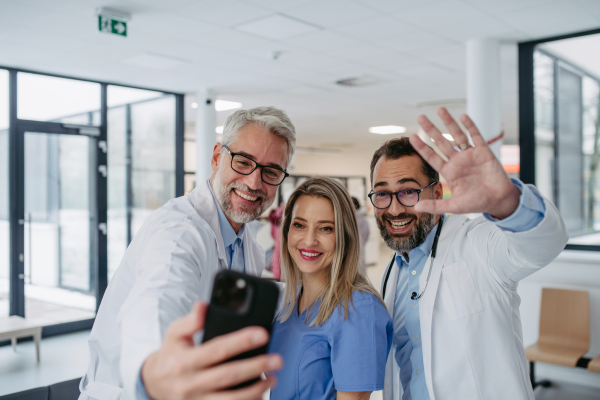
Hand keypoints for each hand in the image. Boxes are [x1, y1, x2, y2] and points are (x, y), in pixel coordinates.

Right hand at [142, 301, 282, 399]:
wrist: (153, 384)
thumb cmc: (171, 354)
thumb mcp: (174, 334)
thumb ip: (190, 321)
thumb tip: (203, 306)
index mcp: (184, 361)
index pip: (217, 349)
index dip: (241, 341)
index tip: (262, 334)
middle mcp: (190, 383)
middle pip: (228, 375)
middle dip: (256, 366)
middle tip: (277, 359)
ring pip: (231, 399)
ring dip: (256, 390)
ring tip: (273, 378)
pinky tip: (261, 396)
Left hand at [409, 107, 520, 218]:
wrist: (499, 200)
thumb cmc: (477, 203)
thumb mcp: (454, 206)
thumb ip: (436, 206)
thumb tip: (416, 207)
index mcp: (449, 172)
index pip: (432, 157)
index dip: (422, 147)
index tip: (411, 137)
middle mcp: (457, 161)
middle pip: (441, 142)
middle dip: (431, 129)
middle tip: (421, 117)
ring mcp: (470, 155)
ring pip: (457, 135)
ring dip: (449, 123)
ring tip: (440, 109)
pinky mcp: (484, 152)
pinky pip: (476, 136)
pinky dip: (470, 126)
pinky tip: (463, 117)